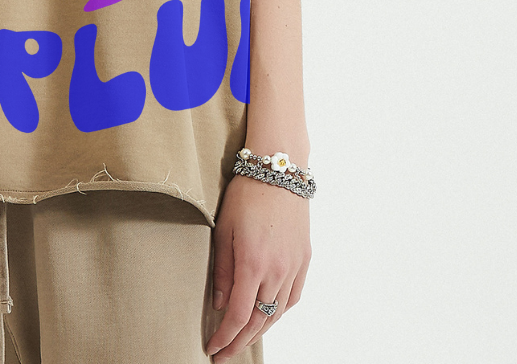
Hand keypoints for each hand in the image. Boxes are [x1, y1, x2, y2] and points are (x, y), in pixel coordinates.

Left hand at [204, 173, 310, 357]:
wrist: (279, 170)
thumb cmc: (246, 194)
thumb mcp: (224, 229)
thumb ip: (221, 269)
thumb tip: (218, 303)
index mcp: (253, 265)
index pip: (237, 315)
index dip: (224, 337)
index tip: (212, 349)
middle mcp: (277, 272)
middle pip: (258, 321)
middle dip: (239, 341)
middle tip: (224, 354)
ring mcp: (294, 267)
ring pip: (277, 313)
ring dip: (258, 331)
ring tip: (242, 339)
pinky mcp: (304, 260)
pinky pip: (292, 297)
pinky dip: (279, 313)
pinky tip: (268, 316)